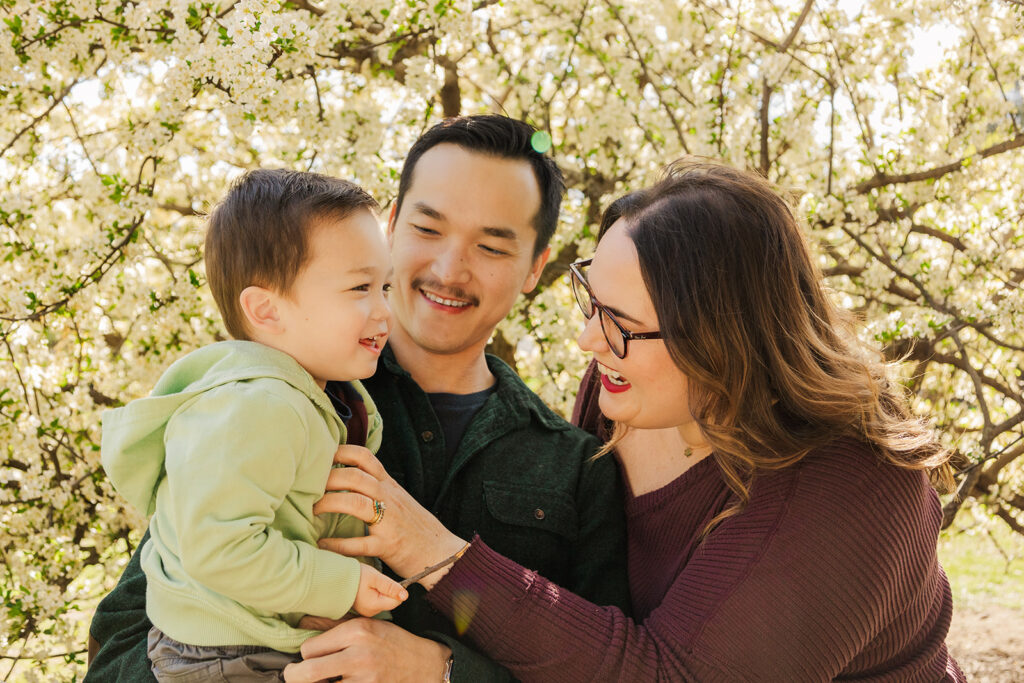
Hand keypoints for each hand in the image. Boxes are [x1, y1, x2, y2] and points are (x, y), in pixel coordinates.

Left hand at [283, 618, 450, 682]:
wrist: (422, 663)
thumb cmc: (391, 642)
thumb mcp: (366, 625)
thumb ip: (334, 628)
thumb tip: (301, 626)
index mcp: (356, 631)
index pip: (309, 649)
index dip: (305, 655)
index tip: (308, 658)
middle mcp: (359, 654)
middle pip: (307, 672)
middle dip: (295, 676)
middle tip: (294, 675)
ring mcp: (365, 678)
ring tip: (323, 679)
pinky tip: (341, 682)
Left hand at [313, 445, 465, 585]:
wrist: (442, 554)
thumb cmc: (416, 529)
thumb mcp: (399, 500)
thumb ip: (377, 489)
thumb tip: (348, 480)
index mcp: (390, 486)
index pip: (365, 458)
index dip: (341, 452)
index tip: (320, 455)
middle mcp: (389, 498)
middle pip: (355, 477)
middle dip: (327, 478)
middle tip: (307, 485)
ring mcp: (389, 521)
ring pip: (356, 503)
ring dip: (329, 504)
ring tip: (311, 510)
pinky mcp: (388, 546)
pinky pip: (359, 543)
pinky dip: (337, 544)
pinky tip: (322, 544)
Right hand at [353, 563, 407, 615]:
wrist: (333, 578)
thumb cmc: (354, 575)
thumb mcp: (374, 577)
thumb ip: (390, 587)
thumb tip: (405, 596)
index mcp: (375, 606)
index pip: (397, 601)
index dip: (396, 589)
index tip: (386, 580)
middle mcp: (371, 612)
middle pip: (390, 601)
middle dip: (387, 590)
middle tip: (374, 581)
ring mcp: (366, 611)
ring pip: (383, 600)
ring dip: (380, 591)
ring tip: (368, 583)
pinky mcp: (362, 608)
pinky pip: (375, 601)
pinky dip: (373, 593)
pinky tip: (364, 587)